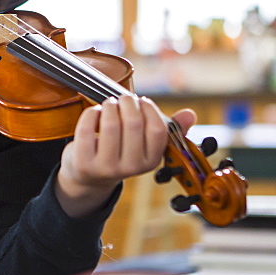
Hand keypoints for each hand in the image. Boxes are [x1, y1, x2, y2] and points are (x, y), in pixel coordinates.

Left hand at [54, 95, 195, 217]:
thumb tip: (191, 114)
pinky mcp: (84, 163)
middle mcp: (131, 168)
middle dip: (128, 102)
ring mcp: (106, 167)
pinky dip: (91, 113)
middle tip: (123, 98)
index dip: (149, 109)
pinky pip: (87, 129)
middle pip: (133, 123)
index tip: (142, 101)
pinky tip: (95, 112)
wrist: (90, 176)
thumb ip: (168, 128)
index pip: (157, 129)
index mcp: (151, 161)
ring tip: (109, 104)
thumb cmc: (121, 151)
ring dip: (110, 106)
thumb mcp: (145, 143)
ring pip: (110, 124)